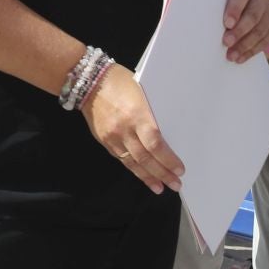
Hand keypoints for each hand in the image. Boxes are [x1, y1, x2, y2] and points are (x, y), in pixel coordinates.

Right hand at [81, 63, 183, 194]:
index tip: (180, 169)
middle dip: (162, 173)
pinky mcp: (104, 140)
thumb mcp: (142, 92)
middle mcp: (124, 129)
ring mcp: (112, 136)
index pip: (155, 144)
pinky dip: (133, 169)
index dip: (168, 160)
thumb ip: (152, 113)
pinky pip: (121, 158)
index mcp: (137, 115)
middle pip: (145, 158)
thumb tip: (169, 133)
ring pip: (132, 162)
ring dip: (148, 177)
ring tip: (160, 188)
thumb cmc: (120, 81)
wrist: (88, 81)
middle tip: (175, 184)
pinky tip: (142, 176)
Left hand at [222, 0, 268, 62]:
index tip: (226, 23)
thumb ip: (216, 2)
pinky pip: (266, 39)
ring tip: (232, 56)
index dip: (235, 9)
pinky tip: (241, 58)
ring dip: (246, 45)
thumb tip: (199, 20)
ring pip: (261, 30)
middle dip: (240, 31)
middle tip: (226, 43)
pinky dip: (253, 50)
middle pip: (253, 15)